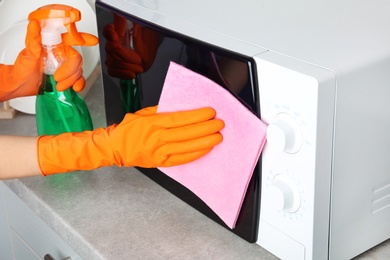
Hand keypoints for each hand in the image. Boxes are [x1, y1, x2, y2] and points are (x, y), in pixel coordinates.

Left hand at [0, 20, 86, 101]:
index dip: (83, 38)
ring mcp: (65, 66)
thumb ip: (33, 39)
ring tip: (58, 85)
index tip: (93, 41)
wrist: (21, 85)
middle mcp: (62, 54)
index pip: (71, 38)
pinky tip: (74, 88)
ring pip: (79, 71)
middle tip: (58, 76)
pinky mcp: (68, 77)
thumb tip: (33, 24)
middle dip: (70, 70)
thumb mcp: (28, 53)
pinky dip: (79, 84)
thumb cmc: (23, 69)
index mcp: (55, 45)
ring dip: (70, 80)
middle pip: (77, 59)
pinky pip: (80, 80)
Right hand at [37, 106, 223, 174]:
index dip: (197, 116)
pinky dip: (194, 155)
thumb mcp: (144, 113)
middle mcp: (157, 137)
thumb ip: (162, 111)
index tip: (210, 112)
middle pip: (186, 133)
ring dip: (204, 142)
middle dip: (205, 128)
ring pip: (186, 147)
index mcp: (153, 123)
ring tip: (217, 137)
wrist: (115, 147)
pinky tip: (205, 150)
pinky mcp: (160, 162)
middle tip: (220, 124)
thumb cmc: (129, 128)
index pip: (180, 119)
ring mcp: (159, 151)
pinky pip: (181, 159)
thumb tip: (183, 109)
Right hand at [102, 14, 159, 78]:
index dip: (109, 34)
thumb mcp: (143, 27)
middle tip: (139, 60)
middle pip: (111, 50)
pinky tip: (131, 74)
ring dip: (128, 67)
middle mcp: (112, 41)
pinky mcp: (115, 64)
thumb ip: (131, 24)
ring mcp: (112, 53)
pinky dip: (122, 73)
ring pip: (112, 62)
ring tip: (139, 67)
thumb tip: (121, 17)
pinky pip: (112, 71)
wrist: (151, 47)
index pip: (107, 30)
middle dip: (126, 57)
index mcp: (117, 30)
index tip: (115, 36)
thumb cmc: (147, 37)